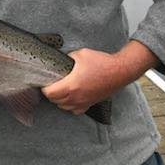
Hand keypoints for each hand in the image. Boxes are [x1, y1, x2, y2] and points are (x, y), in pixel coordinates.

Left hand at [42, 41, 156, 114]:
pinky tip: (72, 97)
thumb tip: (61, 60)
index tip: (46, 81)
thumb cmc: (101, 62)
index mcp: (71, 85)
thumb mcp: (80, 54)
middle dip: (51, 93)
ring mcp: (83, 102)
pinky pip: (75, 110)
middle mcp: (76, 97)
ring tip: (61, 90)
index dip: (45, 87)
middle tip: (53, 84)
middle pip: (55, 101)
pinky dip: (70, 106)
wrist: (119, 71)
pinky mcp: (90, 104)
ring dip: (59, 100)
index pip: (49, 93)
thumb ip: (67, 58)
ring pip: (64, 107)